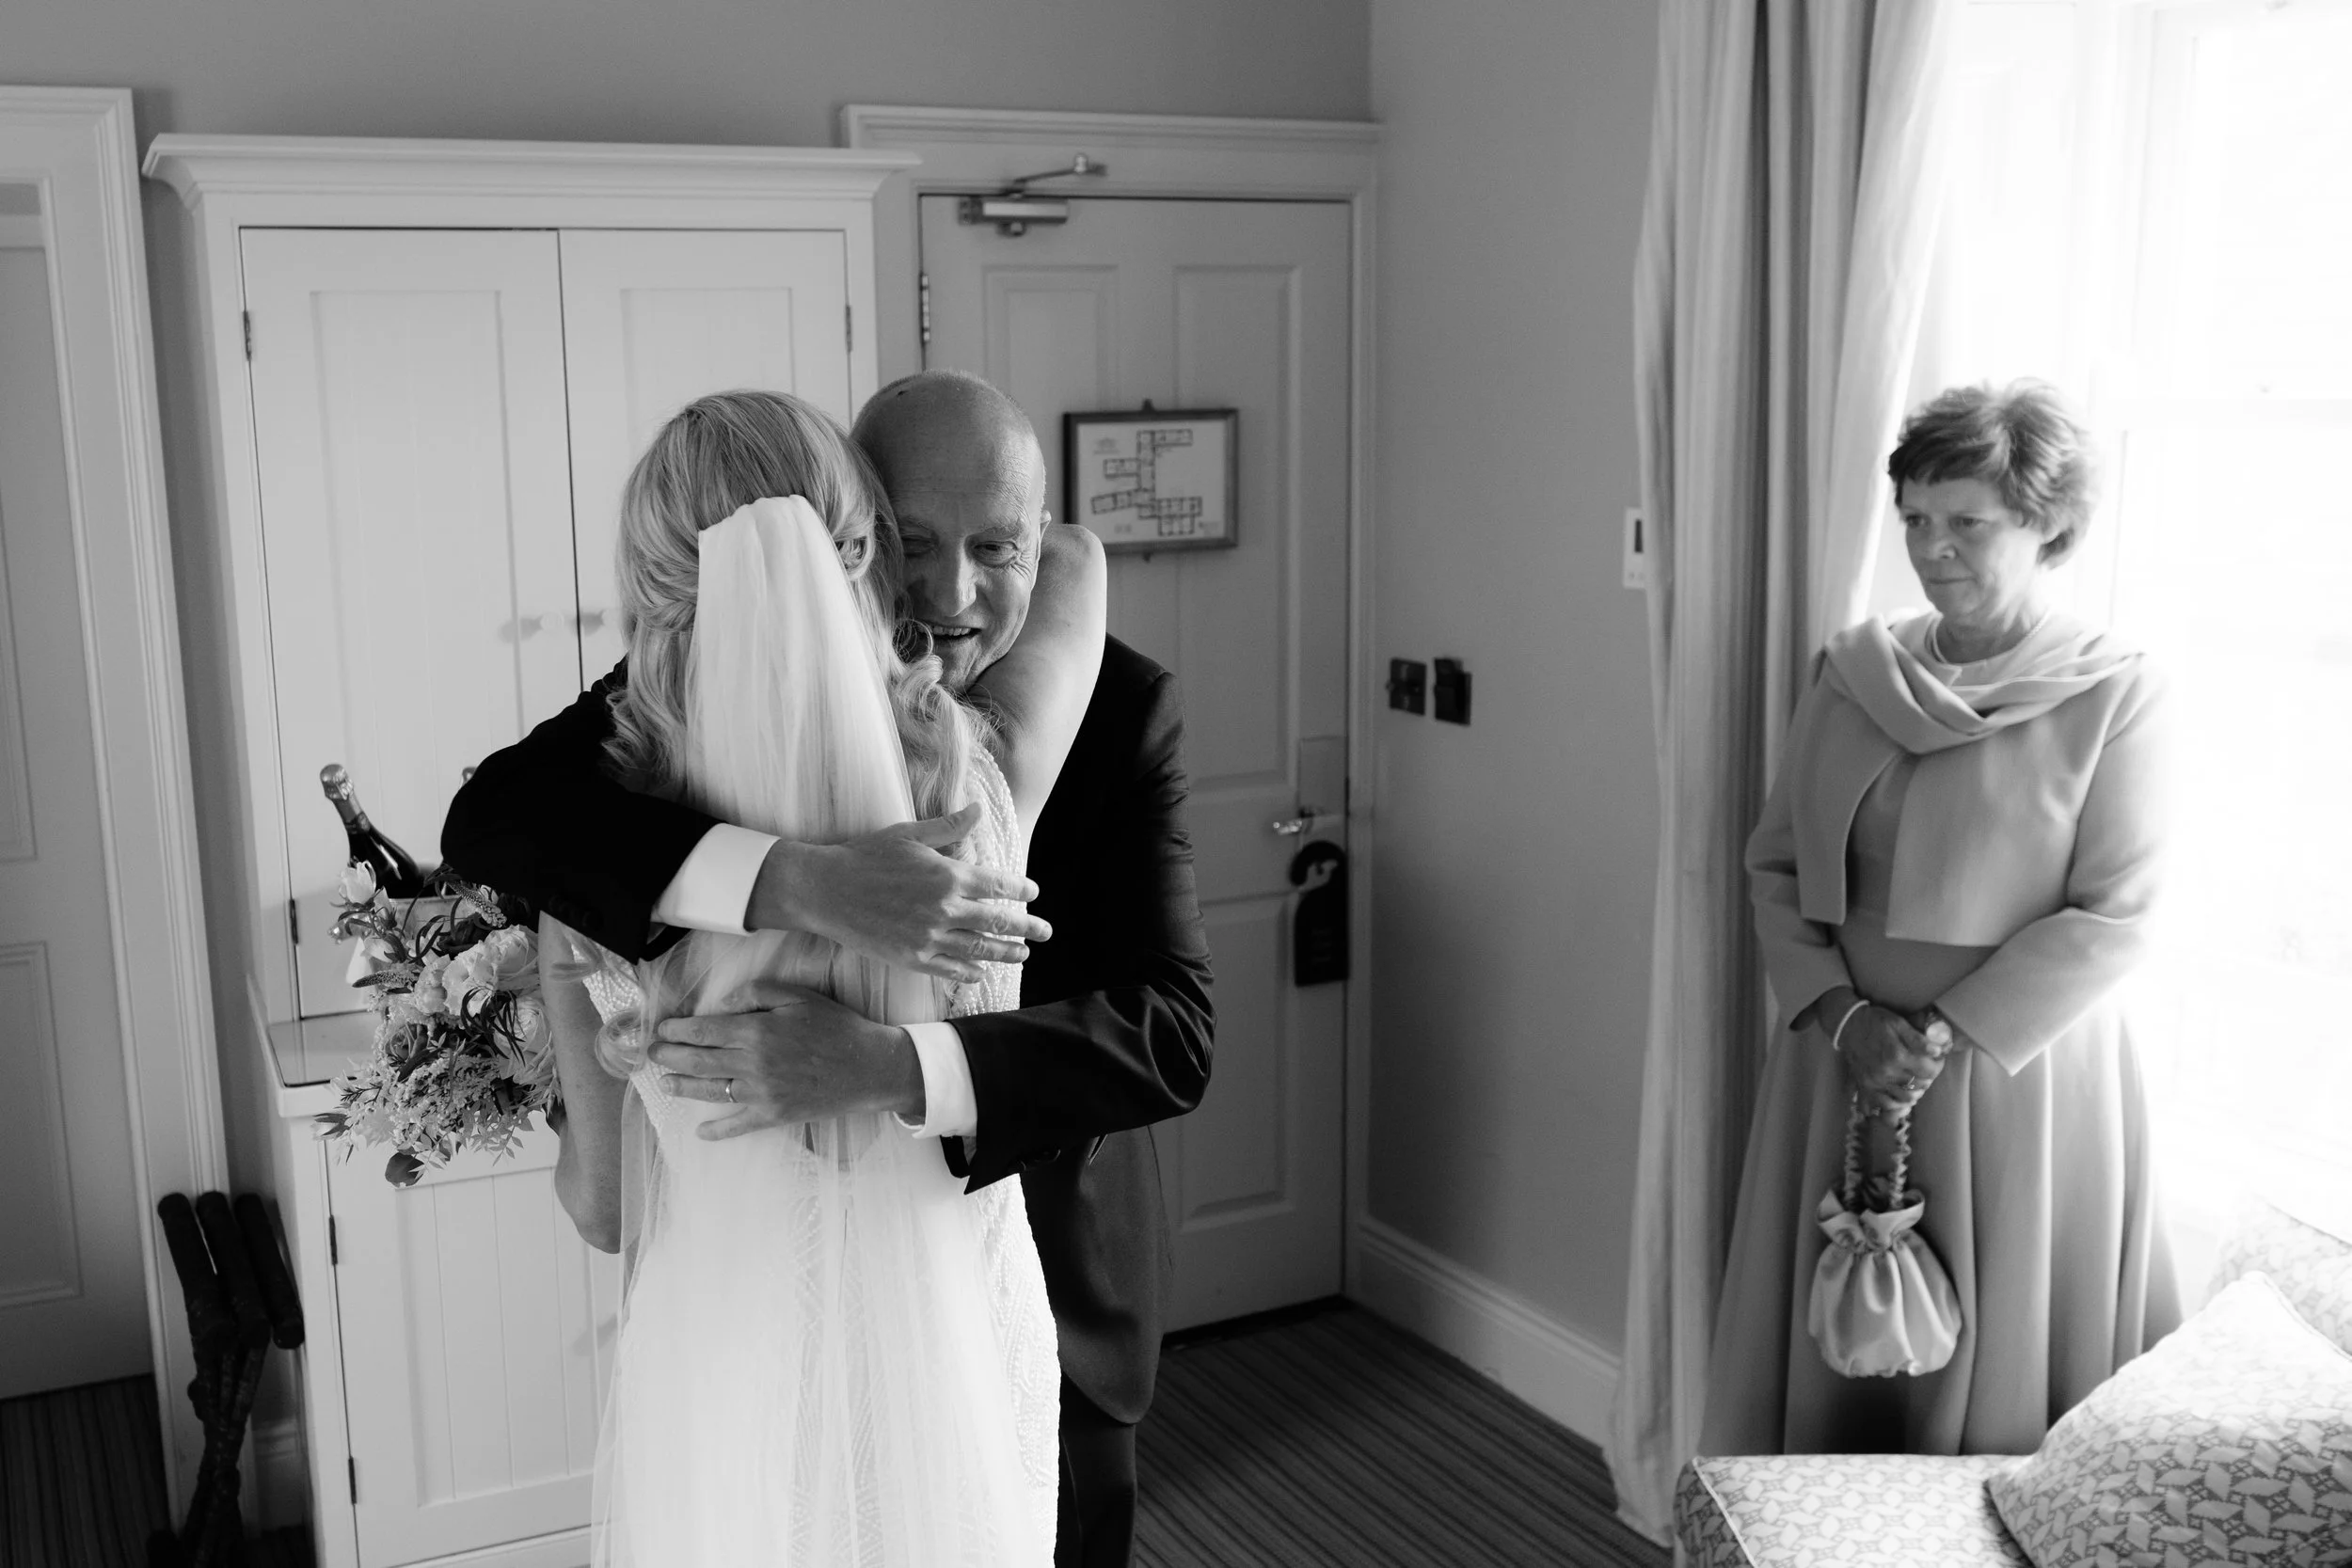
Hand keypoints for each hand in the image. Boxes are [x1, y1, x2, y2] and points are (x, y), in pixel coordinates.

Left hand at [648, 979, 924, 1140]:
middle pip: (698, 1061)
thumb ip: (756, 994)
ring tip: (665, 1083)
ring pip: (710, 1091)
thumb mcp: (798, 997)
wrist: (870, 1067)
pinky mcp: (774, 1116)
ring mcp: (761, 1094)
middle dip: (670, 1056)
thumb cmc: (837, 1027)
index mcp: (756, 1031)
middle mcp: (753, 1063)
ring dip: (682, 1087)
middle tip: (652, 1054)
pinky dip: (716, 1131)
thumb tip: (722, 1006)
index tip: (662, 1029)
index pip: (703, 1030)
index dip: (677, 1030)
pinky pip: (737, 1126)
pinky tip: (700, 1132)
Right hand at [745, 804, 1049, 981]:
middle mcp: (944, 909)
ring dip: (1006, 953)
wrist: (825, 891)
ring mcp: (928, 937)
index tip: (1032, 893)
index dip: (1020, 890)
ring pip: (979, 949)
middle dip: (1027, 928)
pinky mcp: (911, 957)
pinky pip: (950, 969)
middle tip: (1046, 932)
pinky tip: (981, 973)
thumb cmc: (865, 856)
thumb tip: (979, 809)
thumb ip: (949, 827)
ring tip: (1023, 955)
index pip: (997, 885)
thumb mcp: (909, 835)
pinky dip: (969, 972)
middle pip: (997, 922)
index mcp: (947, 876)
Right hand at [1826, 994, 1947, 1120]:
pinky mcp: (1866, 1086)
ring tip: (1915, 1079)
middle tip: (1926, 1067)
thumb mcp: (1898, 1023)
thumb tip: (1938, 1052)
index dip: (1938, 1065)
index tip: (1937, 1060)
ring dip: (1915, 1090)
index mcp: (1897, 1055)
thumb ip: (1918, 1039)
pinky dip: (1897, 1102)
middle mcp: (1886, 1072)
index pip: (1929, 1071)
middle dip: (1928, 1077)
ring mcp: (1876, 1081)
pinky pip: (1886, 1103)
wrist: (1848, 1025)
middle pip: (1920, 1085)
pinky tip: (1901, 1093)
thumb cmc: (1875, 1021)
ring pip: (1906, 1097)